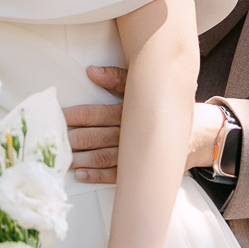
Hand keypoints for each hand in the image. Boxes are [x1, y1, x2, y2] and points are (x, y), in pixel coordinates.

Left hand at [64, 66, 223, 182]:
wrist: (199, 133)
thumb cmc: (164, 105)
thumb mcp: (144, 85)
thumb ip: (117, 78)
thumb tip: (91, 71)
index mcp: (127, 111)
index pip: (93, 114)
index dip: (72, 117)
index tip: (54, 118)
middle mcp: (128, 133)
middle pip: (94, 137)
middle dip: (71, 139)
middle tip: (49, 142)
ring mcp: (134, 153)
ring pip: (102, 157)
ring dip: (80, 159)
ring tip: (61, 160)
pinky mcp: (140, 169)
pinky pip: (116, 175)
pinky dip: (97, 176)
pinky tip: (81, 174)